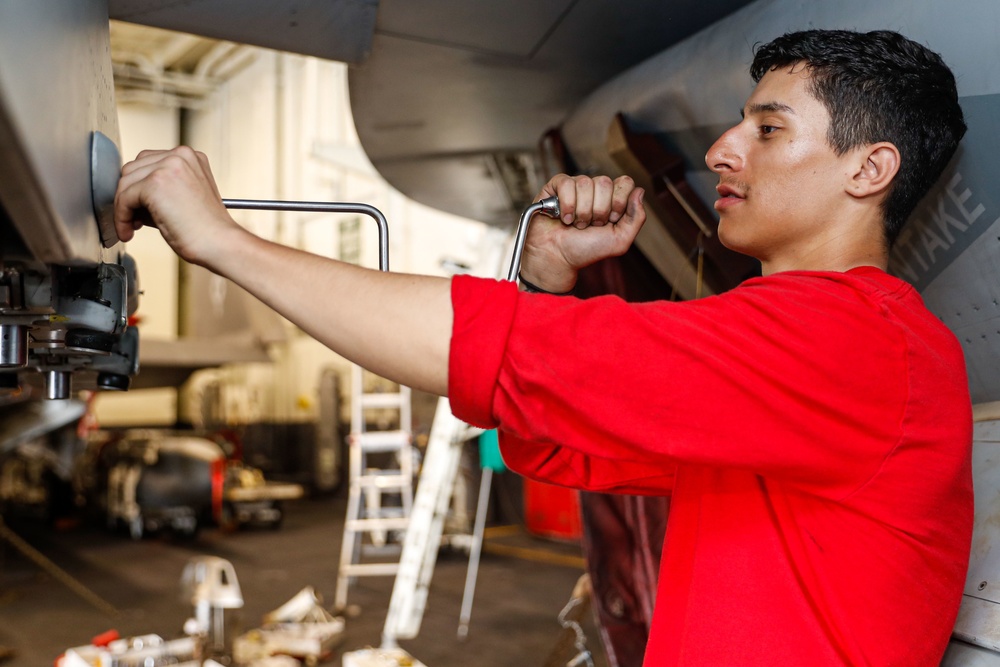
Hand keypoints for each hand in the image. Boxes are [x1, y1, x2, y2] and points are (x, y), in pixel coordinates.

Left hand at [113, 146, 240, 267]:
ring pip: (125, 182)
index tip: (138, 207)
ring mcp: (168, 166)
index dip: (139, 186)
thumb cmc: (206, 229)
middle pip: (133, 168)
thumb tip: (130, 195)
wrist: (218, 243)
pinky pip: (124, 197)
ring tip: (132, 226)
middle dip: (128, 194)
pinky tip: (129, 231)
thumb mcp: (184, 197)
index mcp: (190, 156)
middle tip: (133, 218)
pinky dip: (121, 217)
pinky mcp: (156, 182)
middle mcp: (180, 155)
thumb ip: (161, 188)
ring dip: (123, 206)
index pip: (149, 162)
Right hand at [519, 174, 644, 291]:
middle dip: (599, 210)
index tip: (610, 221)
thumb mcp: (620, 240)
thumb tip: (640, 191)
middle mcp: (594, 190)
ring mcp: (575, 186)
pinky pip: (566, 183)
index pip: (625, 182)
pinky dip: (566, 204)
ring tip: (576, 224)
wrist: (558, 258)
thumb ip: (636, 218)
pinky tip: (563, 218)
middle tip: (591, 225)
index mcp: (612, 198)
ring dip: (581, 211)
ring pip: (585, 183)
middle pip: (605, 182)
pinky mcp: (556, 187)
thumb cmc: (586, 250)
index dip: (618, 202)